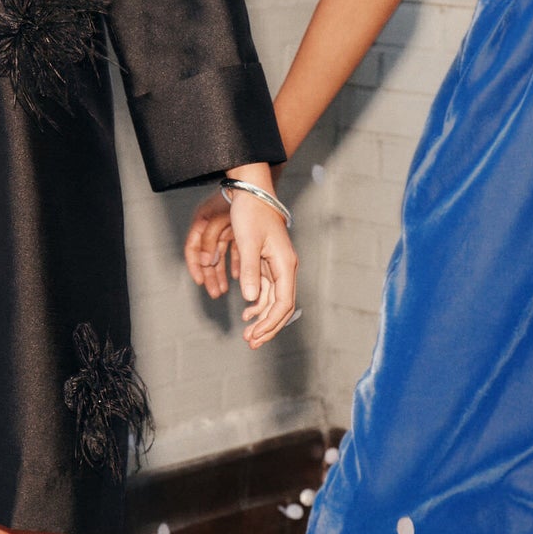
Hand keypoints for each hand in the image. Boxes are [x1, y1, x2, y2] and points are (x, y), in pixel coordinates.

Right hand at [184, 190, 237, 298]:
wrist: (259, 182)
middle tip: (215, 293)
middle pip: (205, 254)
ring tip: (224, 290)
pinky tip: (238, 276)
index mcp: (203, 221)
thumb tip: (209, 266)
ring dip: (220, 272)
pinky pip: (230, 249)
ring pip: (218, 254)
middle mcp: (209, 224)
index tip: (200, 282)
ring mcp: (223, 225)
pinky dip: (233, 263)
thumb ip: (216, 245)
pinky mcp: (236, 227)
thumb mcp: (229, 225)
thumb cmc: (244, 201)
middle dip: (210, 275)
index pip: (192, 248)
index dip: (195, 267)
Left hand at [228, 191, 298, 347]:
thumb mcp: (247, 242)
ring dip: (262, 318)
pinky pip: (267, 290)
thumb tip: (250, 299)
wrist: (252, 191)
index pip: (283, 303)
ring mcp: (278, 266)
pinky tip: (247, 313)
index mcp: (285, 264)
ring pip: (274, 300)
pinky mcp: (268, 262)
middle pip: (282, 306)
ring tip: (247, 333)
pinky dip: (258, 304)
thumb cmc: (251, 213)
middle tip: (251, 342)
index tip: (254, 336)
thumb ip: (250, 270)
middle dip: (268, 326)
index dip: (270, 323)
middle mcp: (285, 268)